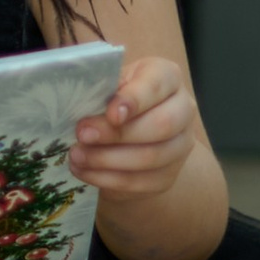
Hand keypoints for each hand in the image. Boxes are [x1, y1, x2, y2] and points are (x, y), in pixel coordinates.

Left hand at [69, 53, 200, 204]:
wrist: (127, 126)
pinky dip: (108, 179)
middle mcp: (183, 109)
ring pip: (151, 157)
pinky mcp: (168, 175)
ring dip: (108, 159)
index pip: (157, 85)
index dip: (134, 100)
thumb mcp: (109, 82)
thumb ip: (101, 88)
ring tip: (77, 155)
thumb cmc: (113, 95)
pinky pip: (141, 182)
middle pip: (161, 125)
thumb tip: (80, 100)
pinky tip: (85, 171)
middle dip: (118, 134)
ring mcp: (179, 145)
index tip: (111, 114)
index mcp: (167, 76)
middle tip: (82, 135)